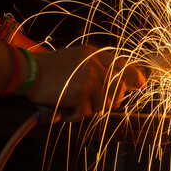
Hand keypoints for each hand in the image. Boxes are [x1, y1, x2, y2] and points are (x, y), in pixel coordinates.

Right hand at [28, 45, 145, 121]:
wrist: (29, 71)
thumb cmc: (50, 68)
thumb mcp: (76, 58)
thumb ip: (96, 66)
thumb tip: (117, 82)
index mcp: (94, 54)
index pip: (122, 64)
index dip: (134, 75)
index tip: (142, 84)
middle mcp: (95, 64)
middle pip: (118, 89)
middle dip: (112, 101)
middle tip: (96, 104)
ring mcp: (89, 77)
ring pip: (104, 103)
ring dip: (90, 109)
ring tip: (75, 106)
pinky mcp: (81, 92)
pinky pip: (87, 112)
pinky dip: (76, 116)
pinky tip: (66, 111)